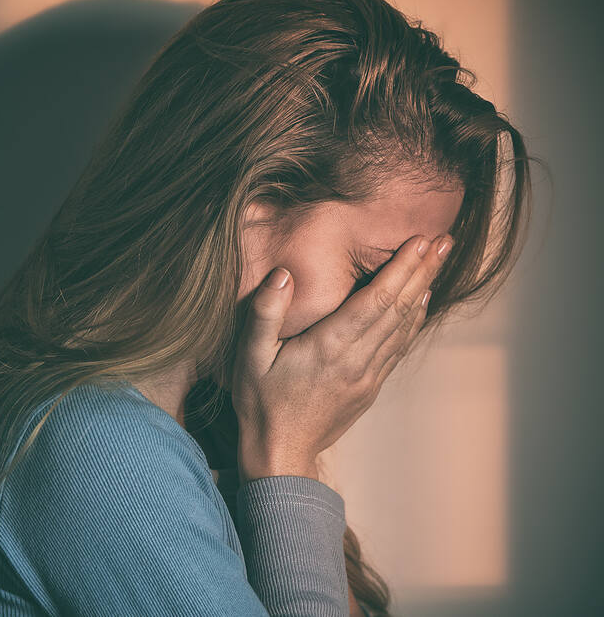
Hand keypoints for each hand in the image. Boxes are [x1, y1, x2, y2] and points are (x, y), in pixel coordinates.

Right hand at [232, 233, 453, 481]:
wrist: (280, 454)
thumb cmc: (260, 402)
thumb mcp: (249, 356)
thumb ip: (265, 313)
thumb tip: (282, 274)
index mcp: (330, 347)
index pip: (376, 301)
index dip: (402, 269)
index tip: (421, 241)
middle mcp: (357, 360)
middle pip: (399, 308)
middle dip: (423, 271)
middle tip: (445, 240)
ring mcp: (368, 376)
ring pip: (404, 326)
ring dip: (424, 290)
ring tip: (440, 261)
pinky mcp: (370, 387)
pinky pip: (399, 346)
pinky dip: (414, 319)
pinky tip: (421, 302)